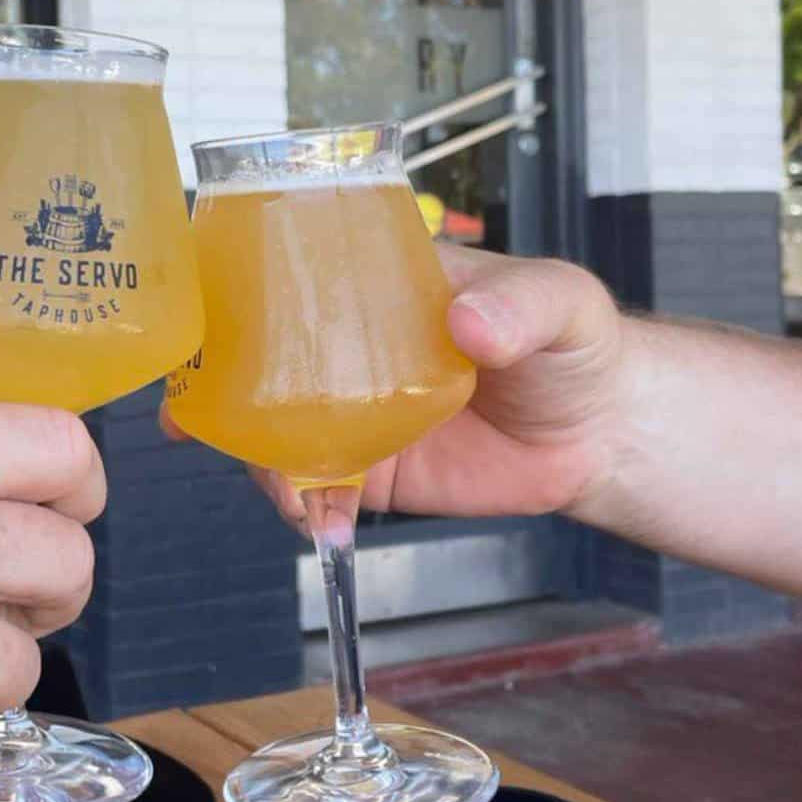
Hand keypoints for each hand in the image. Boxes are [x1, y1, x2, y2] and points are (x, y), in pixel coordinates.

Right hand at [164, 245, 625, 527]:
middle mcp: (349, 345)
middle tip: (210, 425)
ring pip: (276, 432)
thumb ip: (520, 305)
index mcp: (380, 284)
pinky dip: (306, 510)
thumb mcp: (560, 301)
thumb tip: (469, 323)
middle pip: (261, 363)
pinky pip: (318, 489)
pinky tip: (320, 526)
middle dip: (222, 394)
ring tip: (290, 493)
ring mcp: (353, 410)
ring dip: (263, 462)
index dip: (230, 298)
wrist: (603, 432)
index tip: (197, 326)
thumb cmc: (575, 343)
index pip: (289, 276)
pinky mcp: (371, 471)